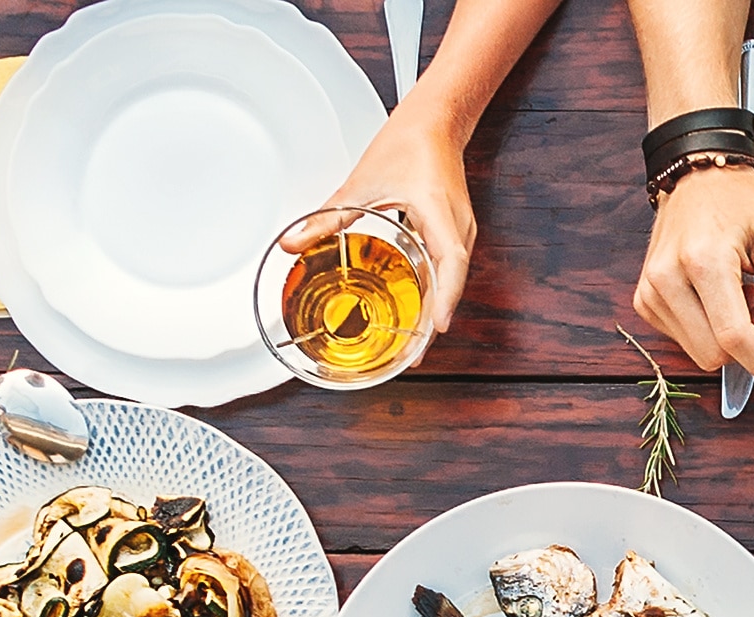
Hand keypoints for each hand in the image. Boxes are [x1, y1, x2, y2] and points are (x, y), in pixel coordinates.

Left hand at [285, 110, 476, 340]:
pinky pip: (449, 270)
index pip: (451, 262)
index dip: (445, 297)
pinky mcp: (455, 233)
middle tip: (413, 355)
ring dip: (436, 309)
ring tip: (415, 343)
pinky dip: (436, 292)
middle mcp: (458, 227)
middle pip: (454, 282)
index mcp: (439, 212)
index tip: (435, 328)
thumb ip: (327, 217)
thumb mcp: (362, 183)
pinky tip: (419, 309)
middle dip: (435, 319)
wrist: (435, 123)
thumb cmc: (408, 145)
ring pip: (453, 279)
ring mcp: (460, 231)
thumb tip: (293, 244)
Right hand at [635, 164, 753, 387]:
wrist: (699, 177)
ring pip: (699, 352)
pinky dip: (707, 329)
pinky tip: (715, 296)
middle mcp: (667, 278)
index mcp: (702, 260)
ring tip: (737, 294)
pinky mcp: (644, 299)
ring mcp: (650, 290)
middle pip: (714, 353)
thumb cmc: (742, 204)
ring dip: (726, 337)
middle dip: (747, 346)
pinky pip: (684, 340)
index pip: (733, 337)